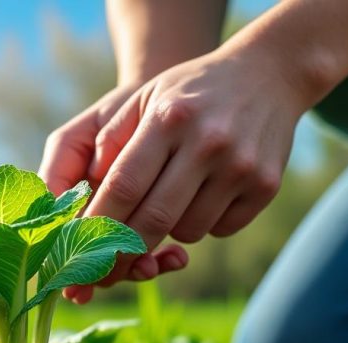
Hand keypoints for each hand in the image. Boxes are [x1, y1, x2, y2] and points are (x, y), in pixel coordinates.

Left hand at [83, 45, 308, 288]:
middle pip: (154, 219)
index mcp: (168, 119)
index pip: (123, 186)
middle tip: (104, 266)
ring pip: (187, 232)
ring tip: (167, 200)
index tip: (78, 247)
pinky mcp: (266, 185)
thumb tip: (83, 190)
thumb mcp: (145, 97)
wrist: (269, 72)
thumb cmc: (190, 91)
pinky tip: (204, 194)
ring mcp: (241, 167)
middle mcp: (207, 143)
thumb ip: (110, 141)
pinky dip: (204, 224)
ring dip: (166, 232)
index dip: (97, 223)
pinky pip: (221, 230)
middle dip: (123, 250)